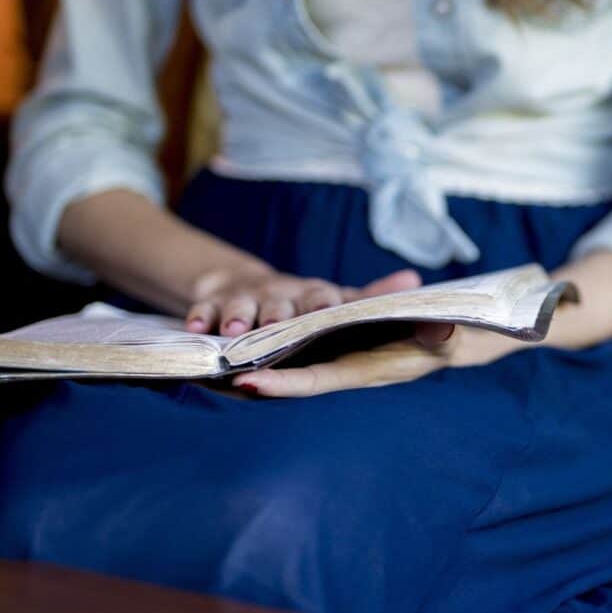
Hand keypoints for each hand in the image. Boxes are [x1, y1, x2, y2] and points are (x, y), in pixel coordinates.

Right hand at [186, 265, 422, 336]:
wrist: (243, 284)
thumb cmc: (300, 301)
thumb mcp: (335, 297)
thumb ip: (371, 294)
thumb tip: (416, 282)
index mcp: (311, 295)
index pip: (321, 297)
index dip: (323, 304)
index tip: (327, 310)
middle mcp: (279, 294)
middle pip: (278, 303)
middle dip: (276, 313)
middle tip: (277, 325)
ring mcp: (244, 299)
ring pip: (240, 306)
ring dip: (236, 316)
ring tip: (232, 330)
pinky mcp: (213, 305)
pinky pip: (203, 311)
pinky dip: (198, 318)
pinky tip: (194, 328)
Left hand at [231, 324, 530, 397]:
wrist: (462, 336)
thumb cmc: (456, 336)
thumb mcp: (453, 334)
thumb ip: (446, 335)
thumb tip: (444, 332)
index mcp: (367, 370)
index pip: (317, 381)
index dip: (282, 385)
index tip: (245, 383)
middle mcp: (348, 368)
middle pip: (293, 374)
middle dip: (256, 372)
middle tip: (213, 365)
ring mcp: (343, 357)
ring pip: (292, 360)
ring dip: (259, 358)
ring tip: (217, 350)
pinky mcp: (342, 344)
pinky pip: (302, 346)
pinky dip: (275, 344)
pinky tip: (247, 334)